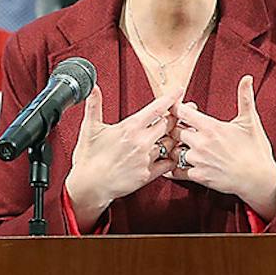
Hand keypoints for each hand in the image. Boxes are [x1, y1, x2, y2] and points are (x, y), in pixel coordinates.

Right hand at [63, 82, 175, 223]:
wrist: (88, 185)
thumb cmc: (88, 158)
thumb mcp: (90, 128)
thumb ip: (94, 105)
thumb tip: (93, 88)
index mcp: (130, 127)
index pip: (157, 108)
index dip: (170, 98)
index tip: (178, 92)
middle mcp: (141, 142)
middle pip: (169, 124)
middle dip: (179, 116)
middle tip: (186, 110)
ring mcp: (146, 159)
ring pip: (171, 143)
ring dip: (176, 136)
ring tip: (180, 131)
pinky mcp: (148, 174)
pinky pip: (168, 164)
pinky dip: (172, 157)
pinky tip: (172, 154)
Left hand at [170, 75, 275, 217]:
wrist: (259, 179)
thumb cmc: (256, 150)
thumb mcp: (250, 121)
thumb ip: (244, 98)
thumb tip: (247, 78)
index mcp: (211, 127)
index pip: (182, 112)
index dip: (177, 109)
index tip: (178, 109)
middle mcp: (201, 143)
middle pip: (174, 131)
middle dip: (175, 128)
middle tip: (178, 128)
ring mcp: (199, 160)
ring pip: (174, 151)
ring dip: (175, 148)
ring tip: (179, 146)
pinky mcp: (199, 176)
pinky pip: (177, 171)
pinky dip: (175, 168)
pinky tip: (175, 165)